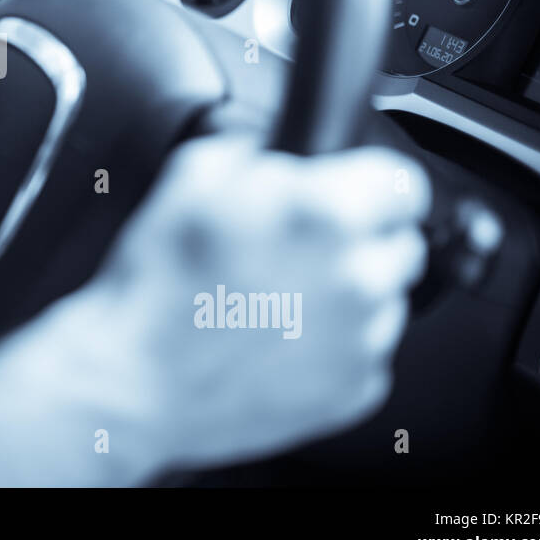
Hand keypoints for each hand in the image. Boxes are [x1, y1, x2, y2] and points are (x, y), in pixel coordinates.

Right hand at [33, 134, 430, 475]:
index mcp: (328, 213)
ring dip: (347, 293)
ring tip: (278, 298)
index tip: (357, 191)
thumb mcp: (191, 174)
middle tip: (300, 248)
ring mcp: (360, 341)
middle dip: (359, 239)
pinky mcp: (351, 390)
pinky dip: (333, 345)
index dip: (372, 183)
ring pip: (384, 301)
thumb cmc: (156, 283)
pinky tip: (277, 338)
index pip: (405, 183)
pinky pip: (364, 353)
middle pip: (400, 244)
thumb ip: (254, 149)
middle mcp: (358, 277)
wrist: (133, 377)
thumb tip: (275, 153)